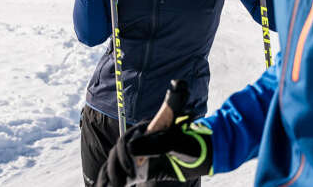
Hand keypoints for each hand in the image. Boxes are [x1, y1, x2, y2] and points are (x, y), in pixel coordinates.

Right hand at [96, 117, 212, 185]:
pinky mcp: (141, 171)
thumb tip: (130, 148)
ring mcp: (139, 156)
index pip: (126, 140)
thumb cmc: (191, 145)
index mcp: (145, 131)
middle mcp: (139, 142)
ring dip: (110, 175)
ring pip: (117, 164)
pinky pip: (123, 175)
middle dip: (115, 169)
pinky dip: (112, 181)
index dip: (124, 155)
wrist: (202, 155)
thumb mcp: (175, 143)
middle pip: (118, 153)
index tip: (132, 172)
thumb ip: (155, 144)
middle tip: (119, 185)